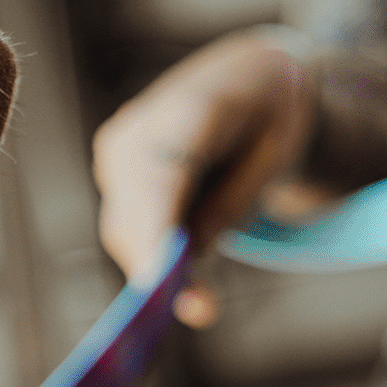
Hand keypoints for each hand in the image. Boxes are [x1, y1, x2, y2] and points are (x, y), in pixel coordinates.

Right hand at [91, 30, 316, 325]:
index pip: (162, 182)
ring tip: (202, 290)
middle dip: (156, 271)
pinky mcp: (111, 170)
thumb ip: (231, 205)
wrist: (244, 75)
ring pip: (125, 229)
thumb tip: (183, 262)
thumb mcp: (275, 155)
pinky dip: (151, 250)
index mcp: (189, 108)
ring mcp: (116, 149)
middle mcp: (137, 128)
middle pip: (134, 215)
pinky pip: (126, 227)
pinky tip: (180, 257)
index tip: (159, 290)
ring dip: (155, 264)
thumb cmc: (269, 115)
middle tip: (201, 312)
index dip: (156, 237)